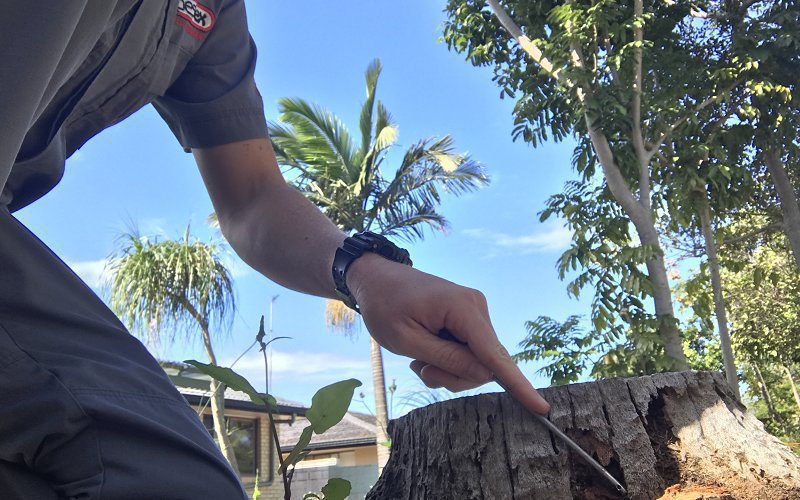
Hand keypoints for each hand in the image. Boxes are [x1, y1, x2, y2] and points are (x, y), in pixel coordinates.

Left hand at [348, 253, 550, 414]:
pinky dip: (448, 359)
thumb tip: (484, 374)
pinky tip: (425, 352)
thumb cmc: (385, 306)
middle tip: (420, 369)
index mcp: (463, 309)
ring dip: (447, 369)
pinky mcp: (468, 317)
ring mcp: (474, 311)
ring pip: (476, 361)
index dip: (518, 385)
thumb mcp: (408, 340)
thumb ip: (446, 359)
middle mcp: (477, 307)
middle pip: (484, 364)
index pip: (495, 355)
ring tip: (418, 358)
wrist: (376, 278)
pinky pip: (469, 351)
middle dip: (453, 375)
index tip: (542, 408)